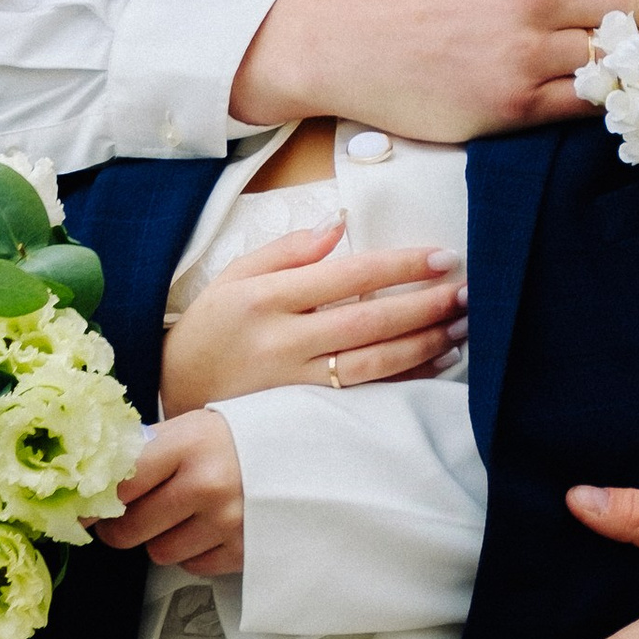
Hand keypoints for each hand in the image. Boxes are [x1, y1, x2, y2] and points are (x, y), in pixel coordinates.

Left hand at [96, 411, 243, 573]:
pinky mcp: (244, 551)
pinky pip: (193, 567)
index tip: (86, 508)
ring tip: (185, 515)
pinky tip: (210, 527)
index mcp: (189, 444)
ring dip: (163, 540)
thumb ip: (149, 452)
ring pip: (159, 553)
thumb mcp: (196, 426)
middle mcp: (206, 484)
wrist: (316, 454)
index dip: (96, 501)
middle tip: (131, 516)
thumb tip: (95, 483)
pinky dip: (195, 553)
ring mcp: (227, 522)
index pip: (118, 483)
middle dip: (123, 526)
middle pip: (129, 528)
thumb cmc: (247, 438)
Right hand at [160, 216, 466, 411]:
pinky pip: (365, 396)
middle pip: (368, 321)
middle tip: (465, 292)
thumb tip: (338, 224)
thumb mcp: (234, 277)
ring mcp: (294, 383)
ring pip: (372, 363)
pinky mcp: (303, 413)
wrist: (173, 394)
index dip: (400, 266)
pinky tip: (434, 364)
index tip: (441, 256)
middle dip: (424, 306)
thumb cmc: (210, 329)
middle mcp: (282, 340)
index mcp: (265, 297)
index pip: (348, 275)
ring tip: (460, 327)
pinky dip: (405, 380)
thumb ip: (287, 251)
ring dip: (423, 344)